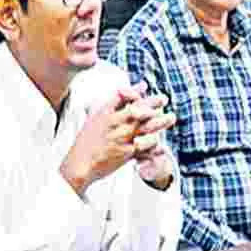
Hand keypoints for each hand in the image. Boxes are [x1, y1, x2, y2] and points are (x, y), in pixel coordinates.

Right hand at [61, 83, 176, 195]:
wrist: (80, 164)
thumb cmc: (85, 143)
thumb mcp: (93, 120)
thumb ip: (109, 107)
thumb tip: (121, 94)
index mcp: (104, 114)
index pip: (122, 96)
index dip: (135, 90)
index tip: (145, 86)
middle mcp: (114, 123)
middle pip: (138, 109)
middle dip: (153, 103)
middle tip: (164, 99)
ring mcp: (121, 137)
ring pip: (146, 126)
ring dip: (160, 121)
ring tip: (171, 117)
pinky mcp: (126, 152)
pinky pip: (145, 146)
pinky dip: (154, 145)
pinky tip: (162, 144)